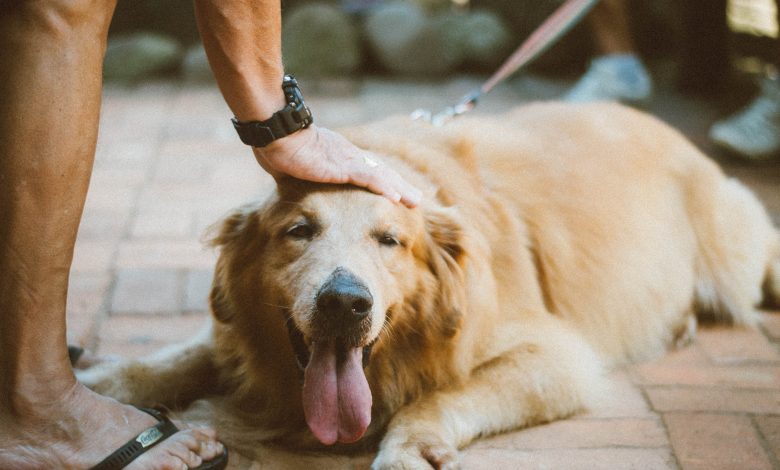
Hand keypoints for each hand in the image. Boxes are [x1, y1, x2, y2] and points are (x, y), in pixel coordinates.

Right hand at [252, 125, 421, 207]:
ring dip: (399, 189)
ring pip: (380, 176)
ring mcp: (346, 160)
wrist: (275, 132)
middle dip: (400, 186)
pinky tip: (395, 198)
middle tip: (417, 200)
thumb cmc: (277, 147)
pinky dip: (383, 187)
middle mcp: (348, 156)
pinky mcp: (341, 166)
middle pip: (381, 172)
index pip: (368, 170)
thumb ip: (297, 175)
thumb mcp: (292, 167)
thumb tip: (287, 182)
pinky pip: (367, 178)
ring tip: (415, 202)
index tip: (397, 192)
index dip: (384, 181)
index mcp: (339, 156)